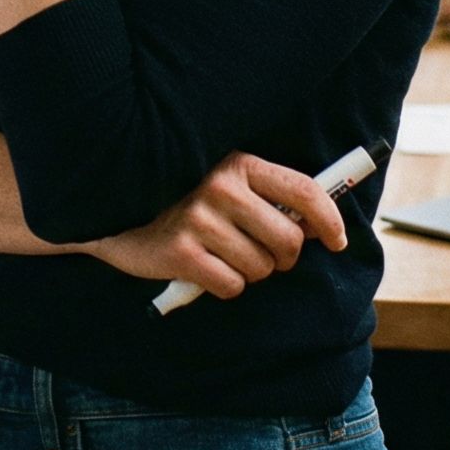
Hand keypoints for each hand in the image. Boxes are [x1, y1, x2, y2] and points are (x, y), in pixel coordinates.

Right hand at [81, 153, 346, 300]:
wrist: (113, 208)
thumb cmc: (181, 198)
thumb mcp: (223, 181)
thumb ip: (264, 196)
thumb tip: (316, 225)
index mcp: (239, 164)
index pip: (304, 191)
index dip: (329, 221)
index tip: (336, 241)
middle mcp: (221, 187)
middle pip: (288, 240)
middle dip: (284, 258)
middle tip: (267, 256)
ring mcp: (199, 220)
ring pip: (260, 269)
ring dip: (249, 272)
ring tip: (223, 256)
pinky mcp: (180, 252)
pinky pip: (231, 285)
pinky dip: (224, 285)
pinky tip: (204, 269)